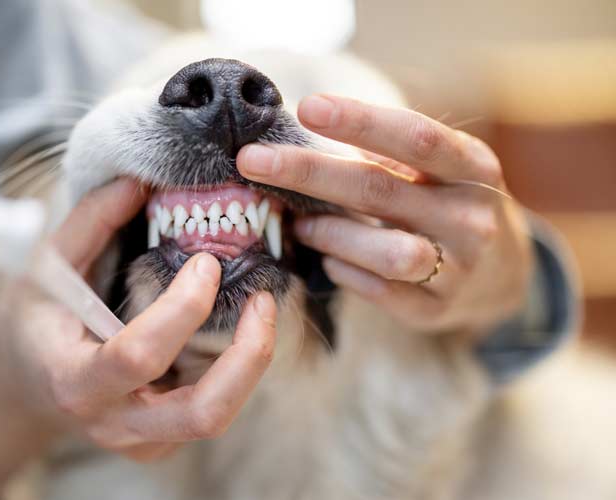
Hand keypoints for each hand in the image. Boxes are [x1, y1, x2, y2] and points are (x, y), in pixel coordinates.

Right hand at [0, 179, 276, 499]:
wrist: (22, 388)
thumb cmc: (33, 323)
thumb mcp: (46, 268)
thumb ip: (90, 223)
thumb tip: (138, 181)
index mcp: (75, 380)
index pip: (139, 356)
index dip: (183, 309)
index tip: (206, 263)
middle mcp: (114, 423)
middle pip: (202, 414)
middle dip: (248, 356)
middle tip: (263, 300)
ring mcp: (142, 441)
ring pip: (218, 417)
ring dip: (251, 364)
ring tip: (261, 310)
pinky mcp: (162, 443)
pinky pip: (211, 411)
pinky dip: (235, 371)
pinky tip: (234, 330)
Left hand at [237, 95, 532, 334]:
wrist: (503, 274)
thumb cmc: (448, 204)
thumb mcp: (438, 170)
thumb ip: (387, 154)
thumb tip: (306, 131)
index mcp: (474, 168)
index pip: (416, 138)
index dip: (361, 121)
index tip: (307, 107)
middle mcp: (472, 217)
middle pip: (380, 190)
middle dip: (308, 173)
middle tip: (252, 161)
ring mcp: (459, 269)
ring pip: (385, 251)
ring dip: (329, 234)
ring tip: (299, 224)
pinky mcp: (436, 310)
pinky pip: (379, 291)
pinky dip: (343, 272)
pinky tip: (328, 259)